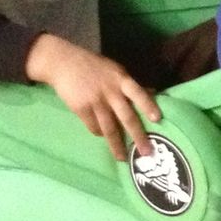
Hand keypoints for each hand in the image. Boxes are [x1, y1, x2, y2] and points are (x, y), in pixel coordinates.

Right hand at [25, 34, 160, 161]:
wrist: (63, 62)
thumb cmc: (93, 66)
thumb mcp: (115, 70)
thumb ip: (130, 85)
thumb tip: (152, 94)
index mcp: (121, 79)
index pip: (139, 93)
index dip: (148, 106)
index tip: (158, 119)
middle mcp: (110, 91)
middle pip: (126, 116)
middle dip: (138, 136)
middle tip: (147, 152)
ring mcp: (95, 101)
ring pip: (109, 128)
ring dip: (117, 145)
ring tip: (123, 158)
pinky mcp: (81, 108)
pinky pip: (94, 127)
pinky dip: (100, 133)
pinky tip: (103, 137)